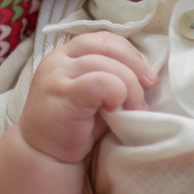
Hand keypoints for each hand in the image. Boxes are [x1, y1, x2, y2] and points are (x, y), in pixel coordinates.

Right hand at [18, 31, 155, 164]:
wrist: (44, 155)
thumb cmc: (73, 126)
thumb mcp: (92, 94)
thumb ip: (108, 76)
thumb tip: (145, 72)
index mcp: (65, 54)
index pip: (103, 39)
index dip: (129, 51)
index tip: (144, 74)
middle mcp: (58, 59)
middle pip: (105, 45)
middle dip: (134, 64)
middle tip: (149, 85)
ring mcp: (57, 74)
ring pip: (106, 64)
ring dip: (130, 86)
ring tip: (135, 108)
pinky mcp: (62, 93)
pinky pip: (100, 82)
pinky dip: (117, 92)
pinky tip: (115, 110)